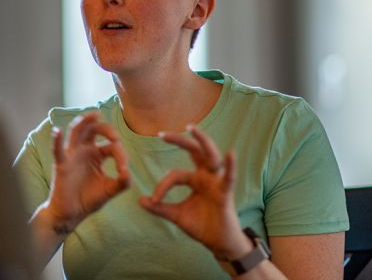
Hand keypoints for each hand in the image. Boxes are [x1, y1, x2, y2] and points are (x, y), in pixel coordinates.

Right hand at [44, 112, 129, 234]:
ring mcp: (72, 155)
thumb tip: (127, 172)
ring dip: (84, 122)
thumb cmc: (89, 199)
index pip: (111, 146)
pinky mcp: (62, 165)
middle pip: (94, 129)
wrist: (72, 214)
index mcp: (97, 155)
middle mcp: (84, 151)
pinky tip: (58, 131)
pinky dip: (56, 140)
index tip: (123, 170)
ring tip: (93, 115)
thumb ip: (122, 182)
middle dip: (106, 128)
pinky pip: (57, 150)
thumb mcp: (110, 190)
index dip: (120, 155)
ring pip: (76, 132)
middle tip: (115, 137)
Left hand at [139, 125, 251, 259]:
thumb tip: (140, 200)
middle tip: (161, 134)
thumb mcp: (177, 215)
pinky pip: (229, 177)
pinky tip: (230, 154)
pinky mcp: (225, 193)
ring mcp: (216, 182)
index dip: (162, 186)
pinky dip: (231, 166)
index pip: (175, 174)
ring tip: (191, 128)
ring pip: (211, 156)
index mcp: (195, 179)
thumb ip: (160, 207)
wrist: (218, 243)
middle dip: (179, 140)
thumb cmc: (201, 226)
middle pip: (194, 151)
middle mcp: (206, 176)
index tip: (153, 200)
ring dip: (202, 141)